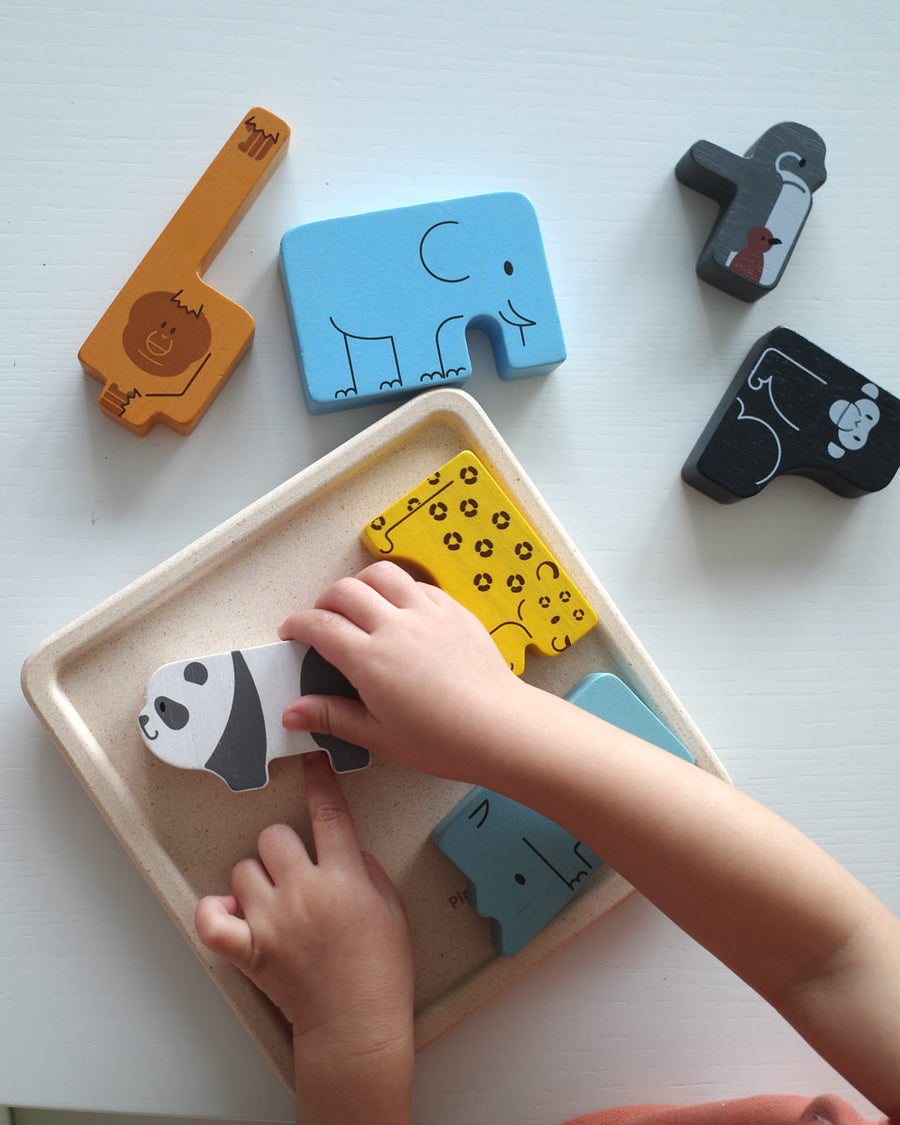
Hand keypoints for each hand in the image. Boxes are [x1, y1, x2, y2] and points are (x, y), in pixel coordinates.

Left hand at [195, 753, 414, 1120]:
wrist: (357, 1025)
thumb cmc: (381, 971)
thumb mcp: (391, 908)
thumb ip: (365, 869)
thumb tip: (342, 850)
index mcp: (344, 878)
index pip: (328, 813)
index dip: (319, 781)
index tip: (311, 761)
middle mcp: (305, 891)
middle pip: (274, 835)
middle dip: (283, 847)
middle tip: (295, 871)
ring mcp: (273, 920)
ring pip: (243, 869)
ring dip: (255, 879)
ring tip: (272, 903)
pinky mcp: (250, 950)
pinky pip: (211, 920)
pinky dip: (214, 913)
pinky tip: (231, 915)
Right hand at [277, 561, 530, 780]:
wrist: (499, 728)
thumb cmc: (443, 740)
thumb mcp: (378, 736)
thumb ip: (332, 717)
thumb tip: (292, 711)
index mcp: (370, 659)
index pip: (319, 625)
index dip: (297, 625)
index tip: (292, 632)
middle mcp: (396, 626)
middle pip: (345, 590)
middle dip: (324, 601)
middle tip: (322, 620)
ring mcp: (427, 613)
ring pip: (382, 574)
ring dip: (362, 583)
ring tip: (360, 604)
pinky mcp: (454, 610)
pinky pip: (419, 584)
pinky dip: (401, 589)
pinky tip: (402, 610)